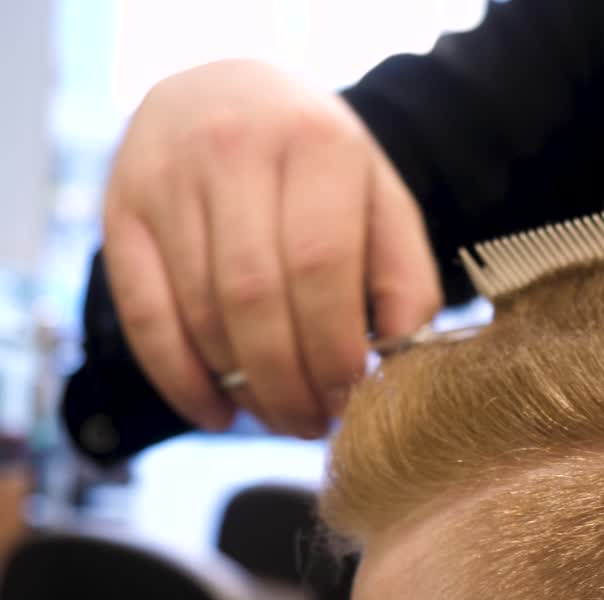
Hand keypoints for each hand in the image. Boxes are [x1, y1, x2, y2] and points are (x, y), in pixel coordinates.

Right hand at [103, 59, 440, 438]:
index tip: (352, 396)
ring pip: (200, 311)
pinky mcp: (120, 208)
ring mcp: (167, 177)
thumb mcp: (380, 197)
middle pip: (255, 296)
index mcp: (317, 143)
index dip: (334, 347)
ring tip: (282, 417)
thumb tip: (405, 352)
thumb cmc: (320, 166)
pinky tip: (217, 413)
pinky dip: (179, 378)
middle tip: (315, 423)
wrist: (230, 92)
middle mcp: (234, 149)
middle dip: (288, 381)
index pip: (321, 265)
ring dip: (242, 386)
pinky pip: (144, 312)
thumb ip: (403, 271)